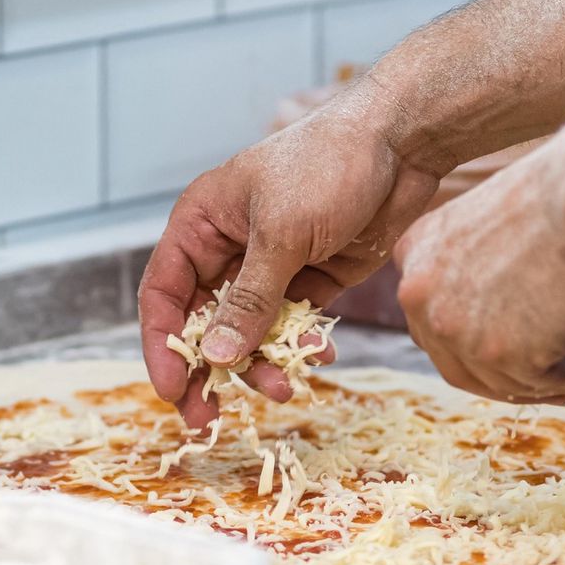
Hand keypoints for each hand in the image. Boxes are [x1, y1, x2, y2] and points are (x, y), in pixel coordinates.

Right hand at [140, 77, 439, 428]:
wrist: (401, 145)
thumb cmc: (329, 166)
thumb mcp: (282, 235)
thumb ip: (250, 299)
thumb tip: (217, 357)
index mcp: (202, 225)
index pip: (164, 294)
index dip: (162, 345)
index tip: (172, 390)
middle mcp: (229, 249)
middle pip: (204, 323)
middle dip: (209, 371)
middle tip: (210, 420)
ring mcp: (272, 267)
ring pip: (251, 332)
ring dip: (262, 364)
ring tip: (285, 388)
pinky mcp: (313, 279)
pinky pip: (294, 326)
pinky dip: (301, 346)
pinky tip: (319, 356)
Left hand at [394, 150, 564, 404]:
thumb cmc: (557, 195)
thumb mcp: (489, 229)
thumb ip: (475, 273)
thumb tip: (503, 326)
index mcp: (413, 255)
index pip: (435, 321)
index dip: (476, 347)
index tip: (515, 352)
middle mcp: (419, 297)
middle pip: (459, 363)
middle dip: (511, 377)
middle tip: (556, 381)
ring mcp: (456, 331)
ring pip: (504, 381)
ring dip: (553, 384)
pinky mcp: (503, 357)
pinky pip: (546, 382)